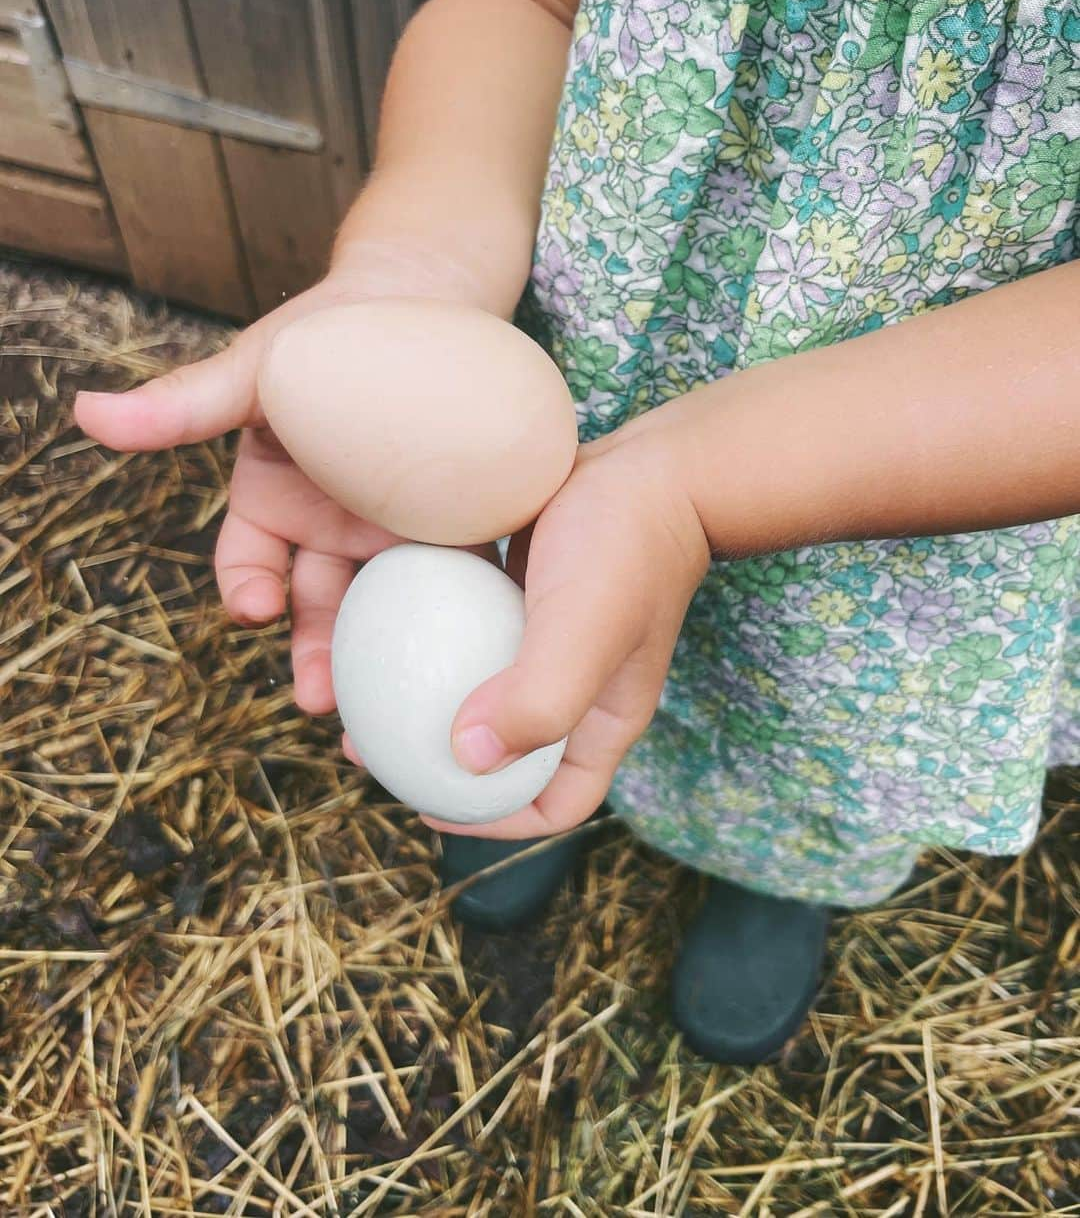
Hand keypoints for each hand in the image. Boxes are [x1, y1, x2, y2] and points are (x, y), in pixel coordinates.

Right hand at [73, 247, 474, 715]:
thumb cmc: (330, 327)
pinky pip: (456, 580)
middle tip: (317, 697)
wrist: (426, 296)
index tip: (255, 607)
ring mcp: (393, 532)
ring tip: (383, 701)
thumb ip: (188, 403)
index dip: (246, 589)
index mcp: (275, 498)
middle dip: (313, 654)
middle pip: (316, 606)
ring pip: (383, 610)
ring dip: (379, 657)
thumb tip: (89, 414)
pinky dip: (456, 618)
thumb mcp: (258, 366)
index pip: (248, 562)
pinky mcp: (457, 526)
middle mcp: (330, 526)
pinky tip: (466, 653)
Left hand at [413, 414, 710, 838]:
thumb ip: (536, 701)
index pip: (554, 804)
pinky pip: (470, 630)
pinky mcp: (527, 595)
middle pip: (505, 754)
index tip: (428, 807)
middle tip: (373, 747)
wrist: (652, 463)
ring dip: (425, 699)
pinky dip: (431, 635)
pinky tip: (384, 620)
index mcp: (601, 720)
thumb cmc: (626, 549)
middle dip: (439, 763)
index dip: (495, 823)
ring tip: (364, 690)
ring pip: (480, 689)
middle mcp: (575, 688)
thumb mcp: (585, 630)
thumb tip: (467, 757)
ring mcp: (549, 641)